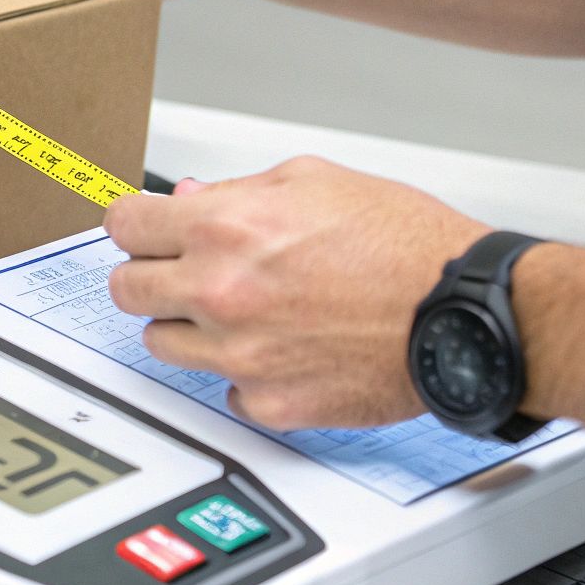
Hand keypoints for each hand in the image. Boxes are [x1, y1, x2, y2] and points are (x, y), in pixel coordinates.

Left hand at [103, 158, 488, 429]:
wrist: (460, 313)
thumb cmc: (405, 246)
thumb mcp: (314, 182)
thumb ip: (237, 192)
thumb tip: (187, 200)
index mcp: (225, 229)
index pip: (124, 226)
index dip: (136, 226)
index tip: (144, 231)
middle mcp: (221, 293)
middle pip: (127, 290)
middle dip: (151, 275)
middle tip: (186, 272)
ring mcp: (239, 355)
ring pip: (163, 344)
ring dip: (189, 326)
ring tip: (242, 311)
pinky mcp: (268, 403)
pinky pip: (223, 389)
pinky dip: (242, 373)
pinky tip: (281, 349)